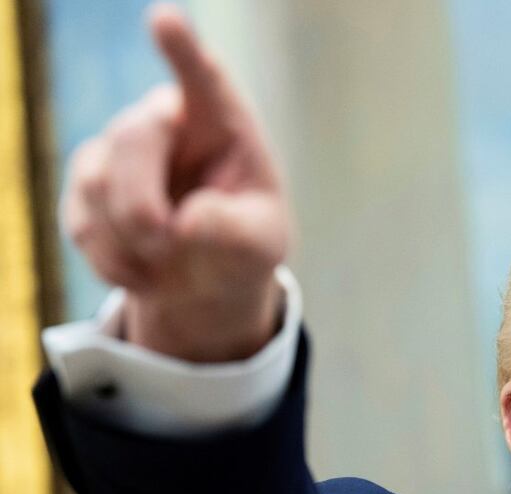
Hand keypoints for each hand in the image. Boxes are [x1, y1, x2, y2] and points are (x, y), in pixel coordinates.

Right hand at [62, 3, 290, 361]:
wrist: (205, 280)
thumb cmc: (242, 246)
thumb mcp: (259, 246)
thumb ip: (236, 233)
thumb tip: (188, 221)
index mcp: (220, 122)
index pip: (202, 78)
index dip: (183, 51)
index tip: (164, 19)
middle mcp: (165, 121)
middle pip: (133, 137)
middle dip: (143, 202)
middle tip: (165, 242)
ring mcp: (118, 148)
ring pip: (97, 180)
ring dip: (131, 238)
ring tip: (167, 263)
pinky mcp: (87, 184)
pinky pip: (81, 220)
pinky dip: (112, 260)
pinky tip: (144, 273)